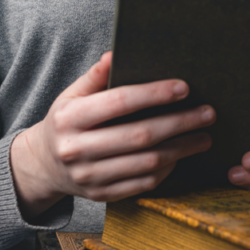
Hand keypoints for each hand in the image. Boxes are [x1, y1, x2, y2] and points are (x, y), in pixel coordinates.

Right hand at [10, 52, 214, 219]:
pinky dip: (167, 169)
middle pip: (139, 135)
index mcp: (69, 118)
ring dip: (181, 149)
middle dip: (179, 123)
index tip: (184, 88)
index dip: (154, 94)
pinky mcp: (101, 196)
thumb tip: (115, 53)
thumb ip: (94, 76)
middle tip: (207, 113)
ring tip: (203, 136)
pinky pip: (143, 183)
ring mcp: (89, 177)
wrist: (43, 165)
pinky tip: (181, 155)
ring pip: (146, 162)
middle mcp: (77, 149)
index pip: (119, 102)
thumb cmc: (65, 122)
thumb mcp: (71, 95)